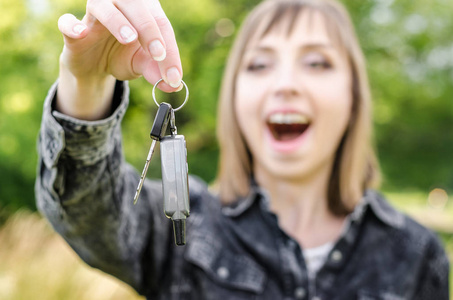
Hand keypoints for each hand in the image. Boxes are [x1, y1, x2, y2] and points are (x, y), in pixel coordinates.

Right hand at [56, 0, 181, 118]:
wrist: (94, 67)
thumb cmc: (121, 57)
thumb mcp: (142, 65)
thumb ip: (157, 72)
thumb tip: (173, 86)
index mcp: (143, 11)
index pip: (161, 23)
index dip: (170, 49)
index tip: (174, 76)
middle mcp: (120, 5)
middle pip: (137, 7)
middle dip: (150, 31)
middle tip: (159, 55)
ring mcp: (95, 14)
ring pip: (104, 7)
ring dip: (117, 21)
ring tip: (129, 39)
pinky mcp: (73, 30)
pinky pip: (68, 22)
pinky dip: (72, 26)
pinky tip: (81, 33)